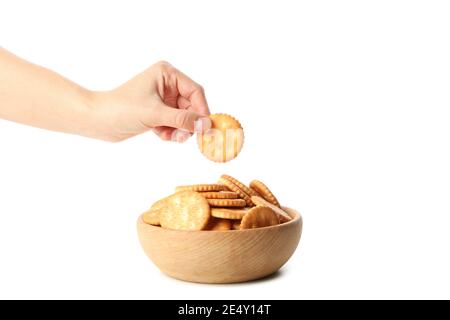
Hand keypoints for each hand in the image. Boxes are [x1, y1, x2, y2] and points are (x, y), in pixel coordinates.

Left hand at [91, 61, 210, 141]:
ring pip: (183, 117)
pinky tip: (161, 135)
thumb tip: (206, 124)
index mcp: (167, 74)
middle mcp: (166, 83)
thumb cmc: (122, 109)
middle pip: (191, 106)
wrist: (97, 121)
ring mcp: (162, 98)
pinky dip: (171, 132)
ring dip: (180, 130)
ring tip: (172, 138)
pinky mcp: (157, 112)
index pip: (195, 91)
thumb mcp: (156, 114)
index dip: (202, 110)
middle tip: (185, 138)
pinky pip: (174, 123)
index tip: (206, 128)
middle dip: (188, 123)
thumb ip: (183, 119)